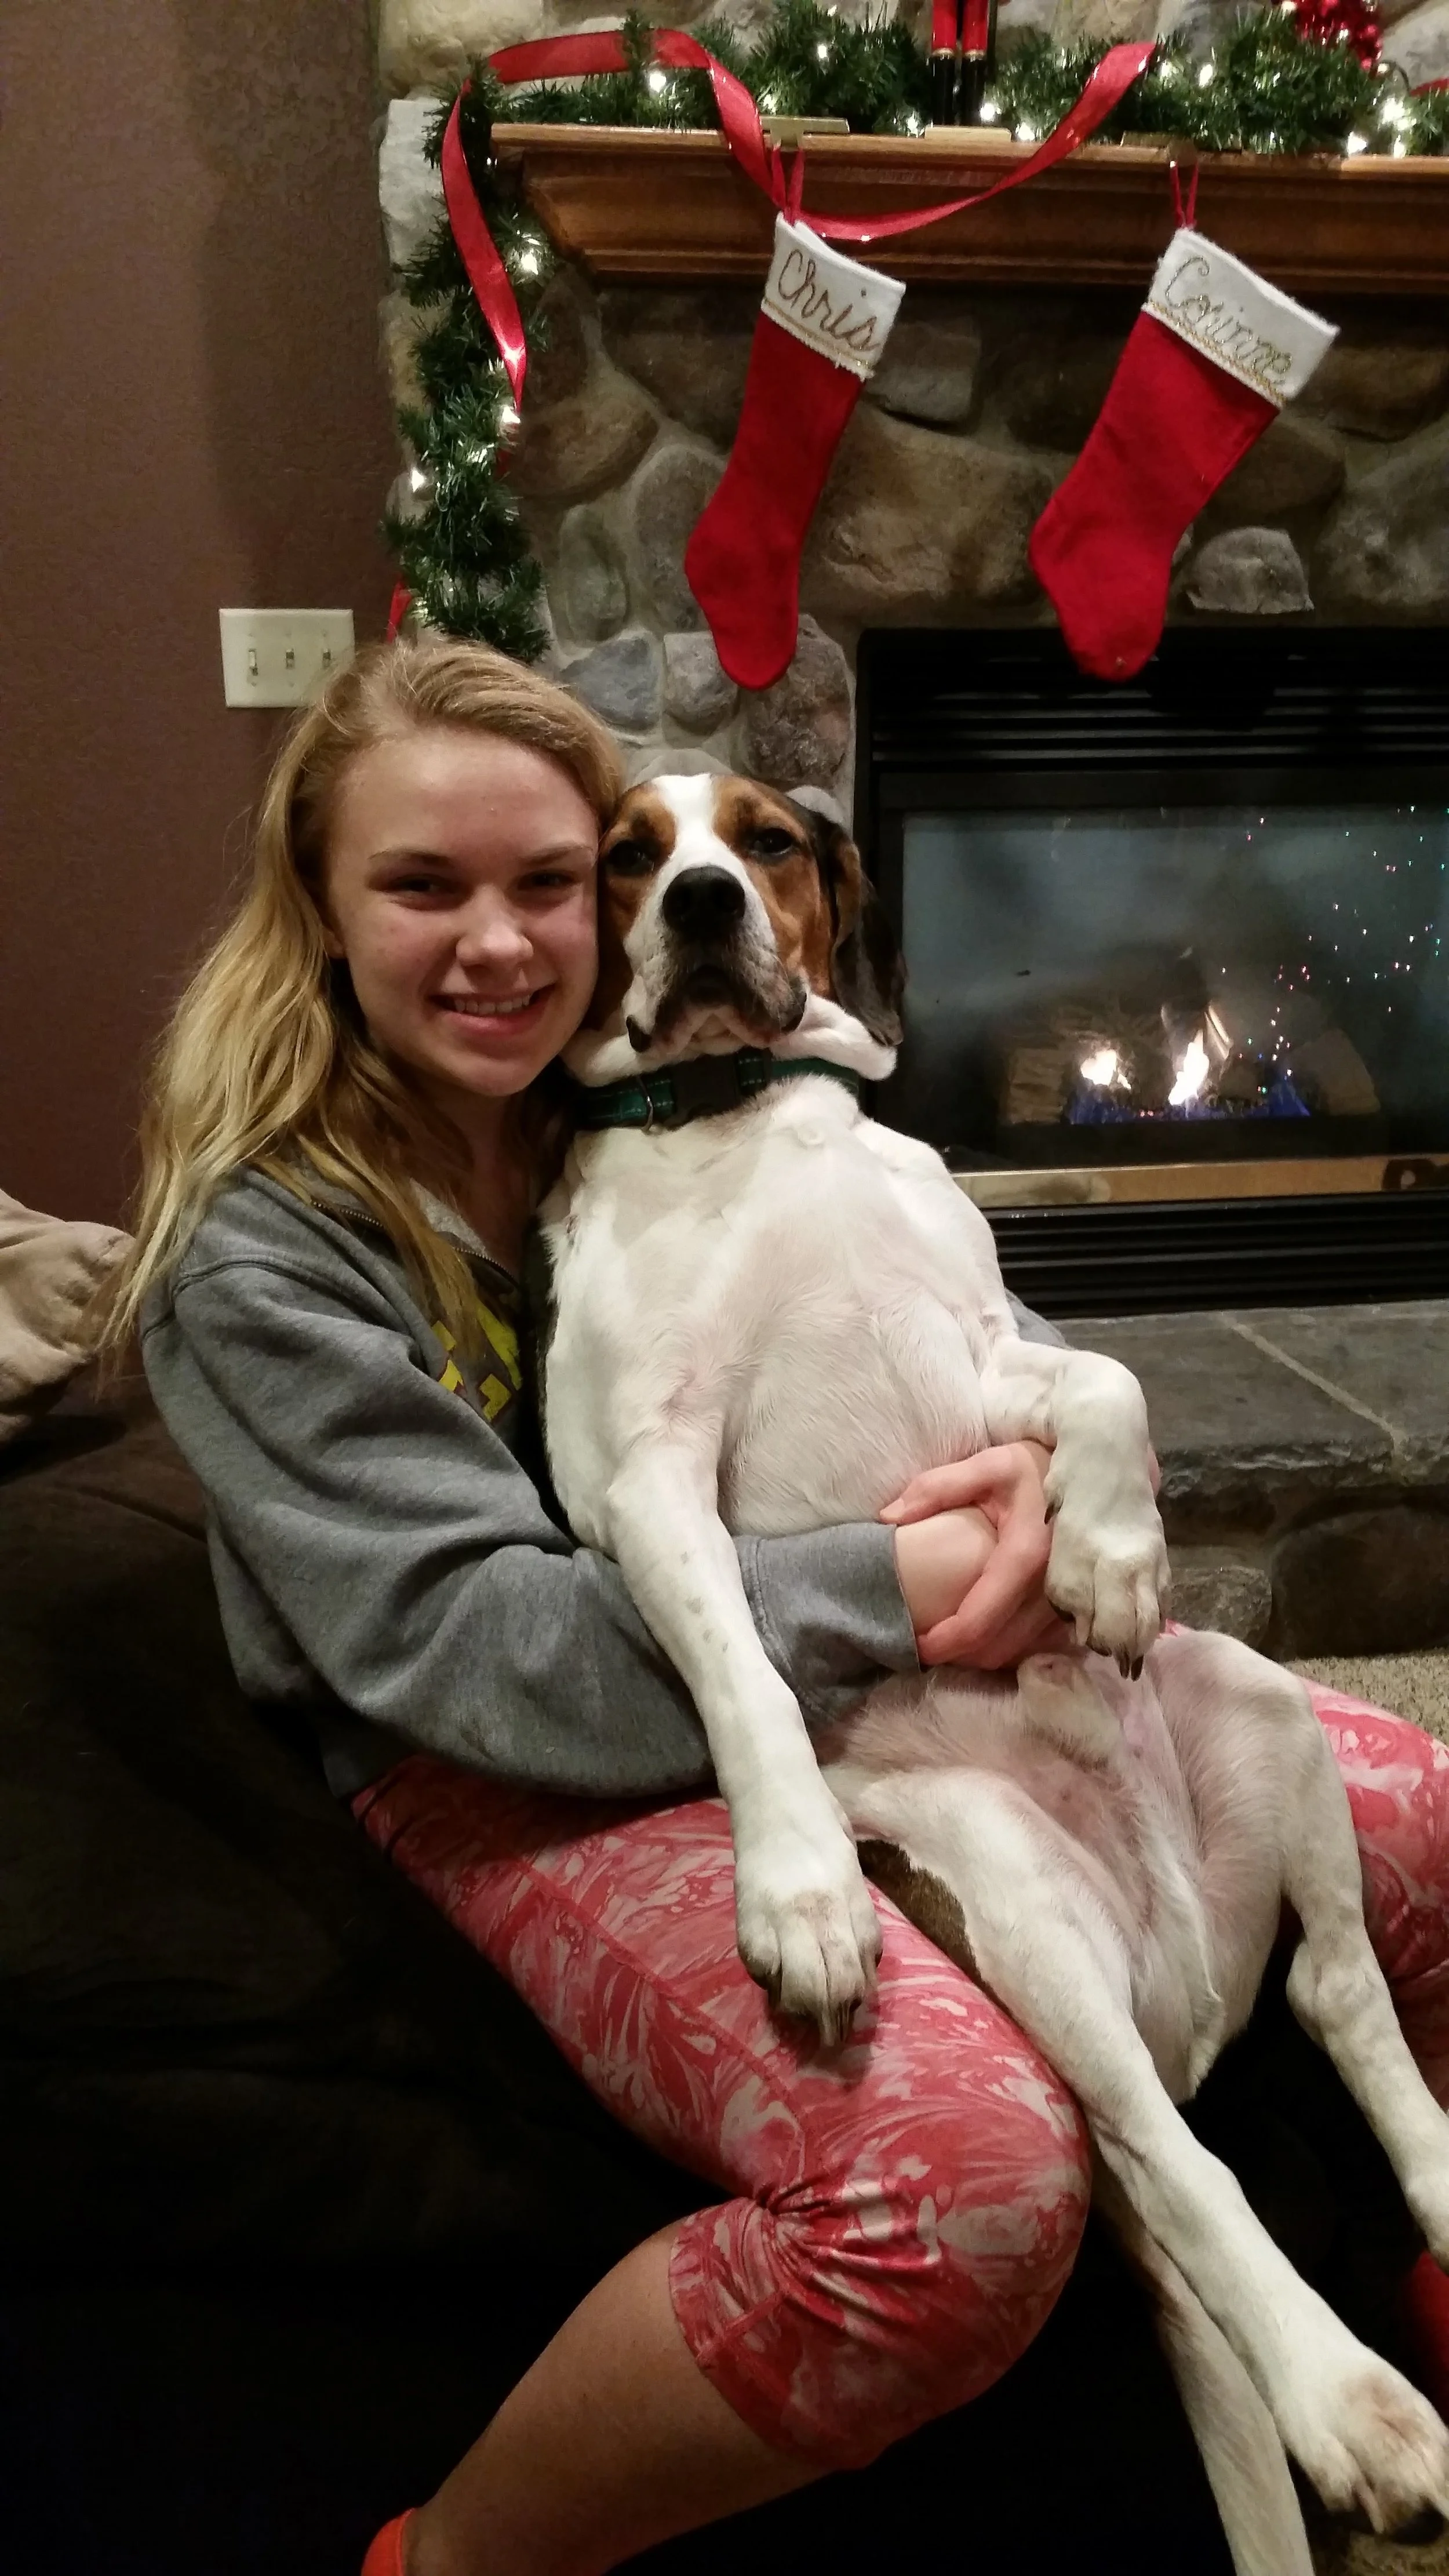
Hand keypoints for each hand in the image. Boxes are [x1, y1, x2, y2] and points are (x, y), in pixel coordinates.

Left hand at [885, 1443, 1070, 1669]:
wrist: (1100, 1470)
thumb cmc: (1038, 1467)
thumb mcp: (988, 1464)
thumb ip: (936, 1488)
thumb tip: (889, 1517)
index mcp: (1026, 1555)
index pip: (979, 1620)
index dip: (945, 1642)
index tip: (917, 1645)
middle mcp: (1053, 1587)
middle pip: (999, 1646)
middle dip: (960, 1654)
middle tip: (929, 1645)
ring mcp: (1070, 1600)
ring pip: (1020, 1650)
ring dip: (984, 1653)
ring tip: (952, 1640)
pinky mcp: (1078, 1604)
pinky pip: (1039, 1643)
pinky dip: (1010, 1645)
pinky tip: (988, 1632)